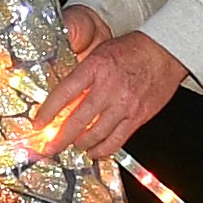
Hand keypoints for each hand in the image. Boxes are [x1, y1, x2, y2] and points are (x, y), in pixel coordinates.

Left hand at [42, 12, 191, 167]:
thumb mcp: (100, 54)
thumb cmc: (131, 50)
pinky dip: (102, 149)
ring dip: (80, 144)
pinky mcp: (138, 117)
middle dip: (59, 138)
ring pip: (95, 134)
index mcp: (95, 68)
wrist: (165, 52)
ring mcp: (124, 105)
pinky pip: (116, 140)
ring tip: (72, 146)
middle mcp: (108, 88)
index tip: (38, 124)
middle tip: (49, 147)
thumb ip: (82, 77)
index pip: (64, 93)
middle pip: (77, 120)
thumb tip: (63, 101)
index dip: (48, 112)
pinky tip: (93, 151)